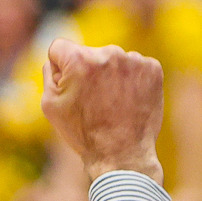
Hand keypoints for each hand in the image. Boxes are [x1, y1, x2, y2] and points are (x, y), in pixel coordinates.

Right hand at [41, 39, 164, 183]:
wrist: (121, 154)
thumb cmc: (82, 132)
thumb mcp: (50, 104)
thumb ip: (49, 73)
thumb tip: (56, 59)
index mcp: (79, 59)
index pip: (60, 46)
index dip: (59, 66)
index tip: (67, 85)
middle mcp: (108, 53)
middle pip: (88, 53)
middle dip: (87, 71)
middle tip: (91, 101)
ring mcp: (134, 60)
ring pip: (112, 60)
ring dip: (109, 75)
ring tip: (110, 103)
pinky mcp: (152, 69)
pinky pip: (134, 66)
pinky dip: (130, 80)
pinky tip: (126, 101)